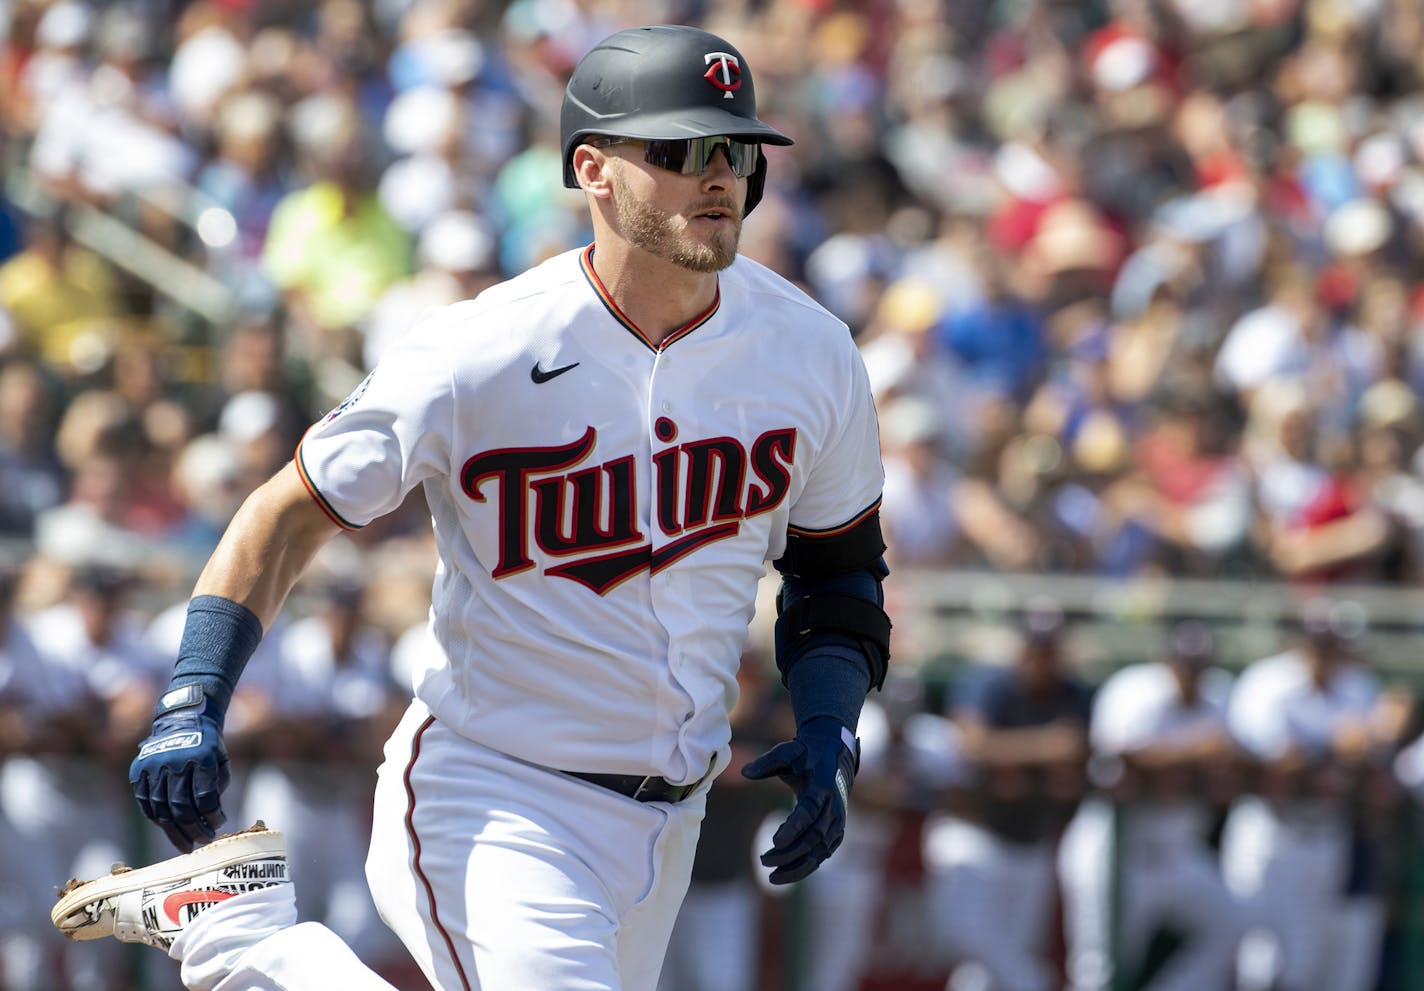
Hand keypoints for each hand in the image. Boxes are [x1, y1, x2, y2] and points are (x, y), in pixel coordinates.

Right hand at [129, 685, 229, 851]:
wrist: (182, 718)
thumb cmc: (208, 744)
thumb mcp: (221, 759)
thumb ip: (218, 786)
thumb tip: (211, 818)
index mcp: (200, 757)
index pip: (205, 797)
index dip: (212, 816)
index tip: (218, 824)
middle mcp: (174, 762)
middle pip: (181, 807)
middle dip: (193, 829)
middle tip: (203, 841)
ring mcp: (153, 767)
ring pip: (160, 808)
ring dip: (174, 830)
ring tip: (187, 844)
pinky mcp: (138, 771)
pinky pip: (145, 802)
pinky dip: (157, 818)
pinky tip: (168, 828)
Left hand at [741, 717, 858, 883]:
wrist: (834, 756)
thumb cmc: (806, 754)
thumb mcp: (788, 751)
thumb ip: (767, 762)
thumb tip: (744, 772)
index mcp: (823, 786)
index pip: (809, 811)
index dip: (793, 828)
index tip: (774, 842)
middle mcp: (834, 807)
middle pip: (813, 836)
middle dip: (789, 852)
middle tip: (763, 860)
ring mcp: (837, 822)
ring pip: (820, 851)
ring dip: (797, 866)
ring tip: (771, 877)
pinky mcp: (836, 832)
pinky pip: (822, 855)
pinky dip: (806, 867)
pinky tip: (785, 874)